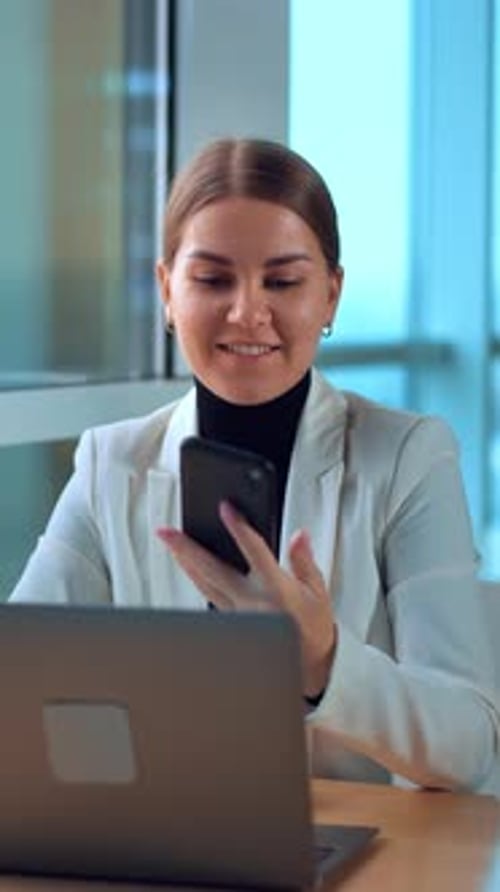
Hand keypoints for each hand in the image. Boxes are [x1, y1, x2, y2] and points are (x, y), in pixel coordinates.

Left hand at [157, 501, 336, 697]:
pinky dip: (197, 581)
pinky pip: (208, 598)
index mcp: (275, 589)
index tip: (226, 509)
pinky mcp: (231, 624)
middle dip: (186, 549)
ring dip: (185, 563)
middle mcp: (251, 602)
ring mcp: (237, 614)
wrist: (307, 669)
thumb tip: (298, 536)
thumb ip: (304, 561)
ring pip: (204, 585)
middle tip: (166, 532)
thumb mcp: (318, 592)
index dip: (238, 528)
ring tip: (170, 545)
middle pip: (212, 570)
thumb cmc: (313, 631)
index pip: (254, 550)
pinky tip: (189, 570)